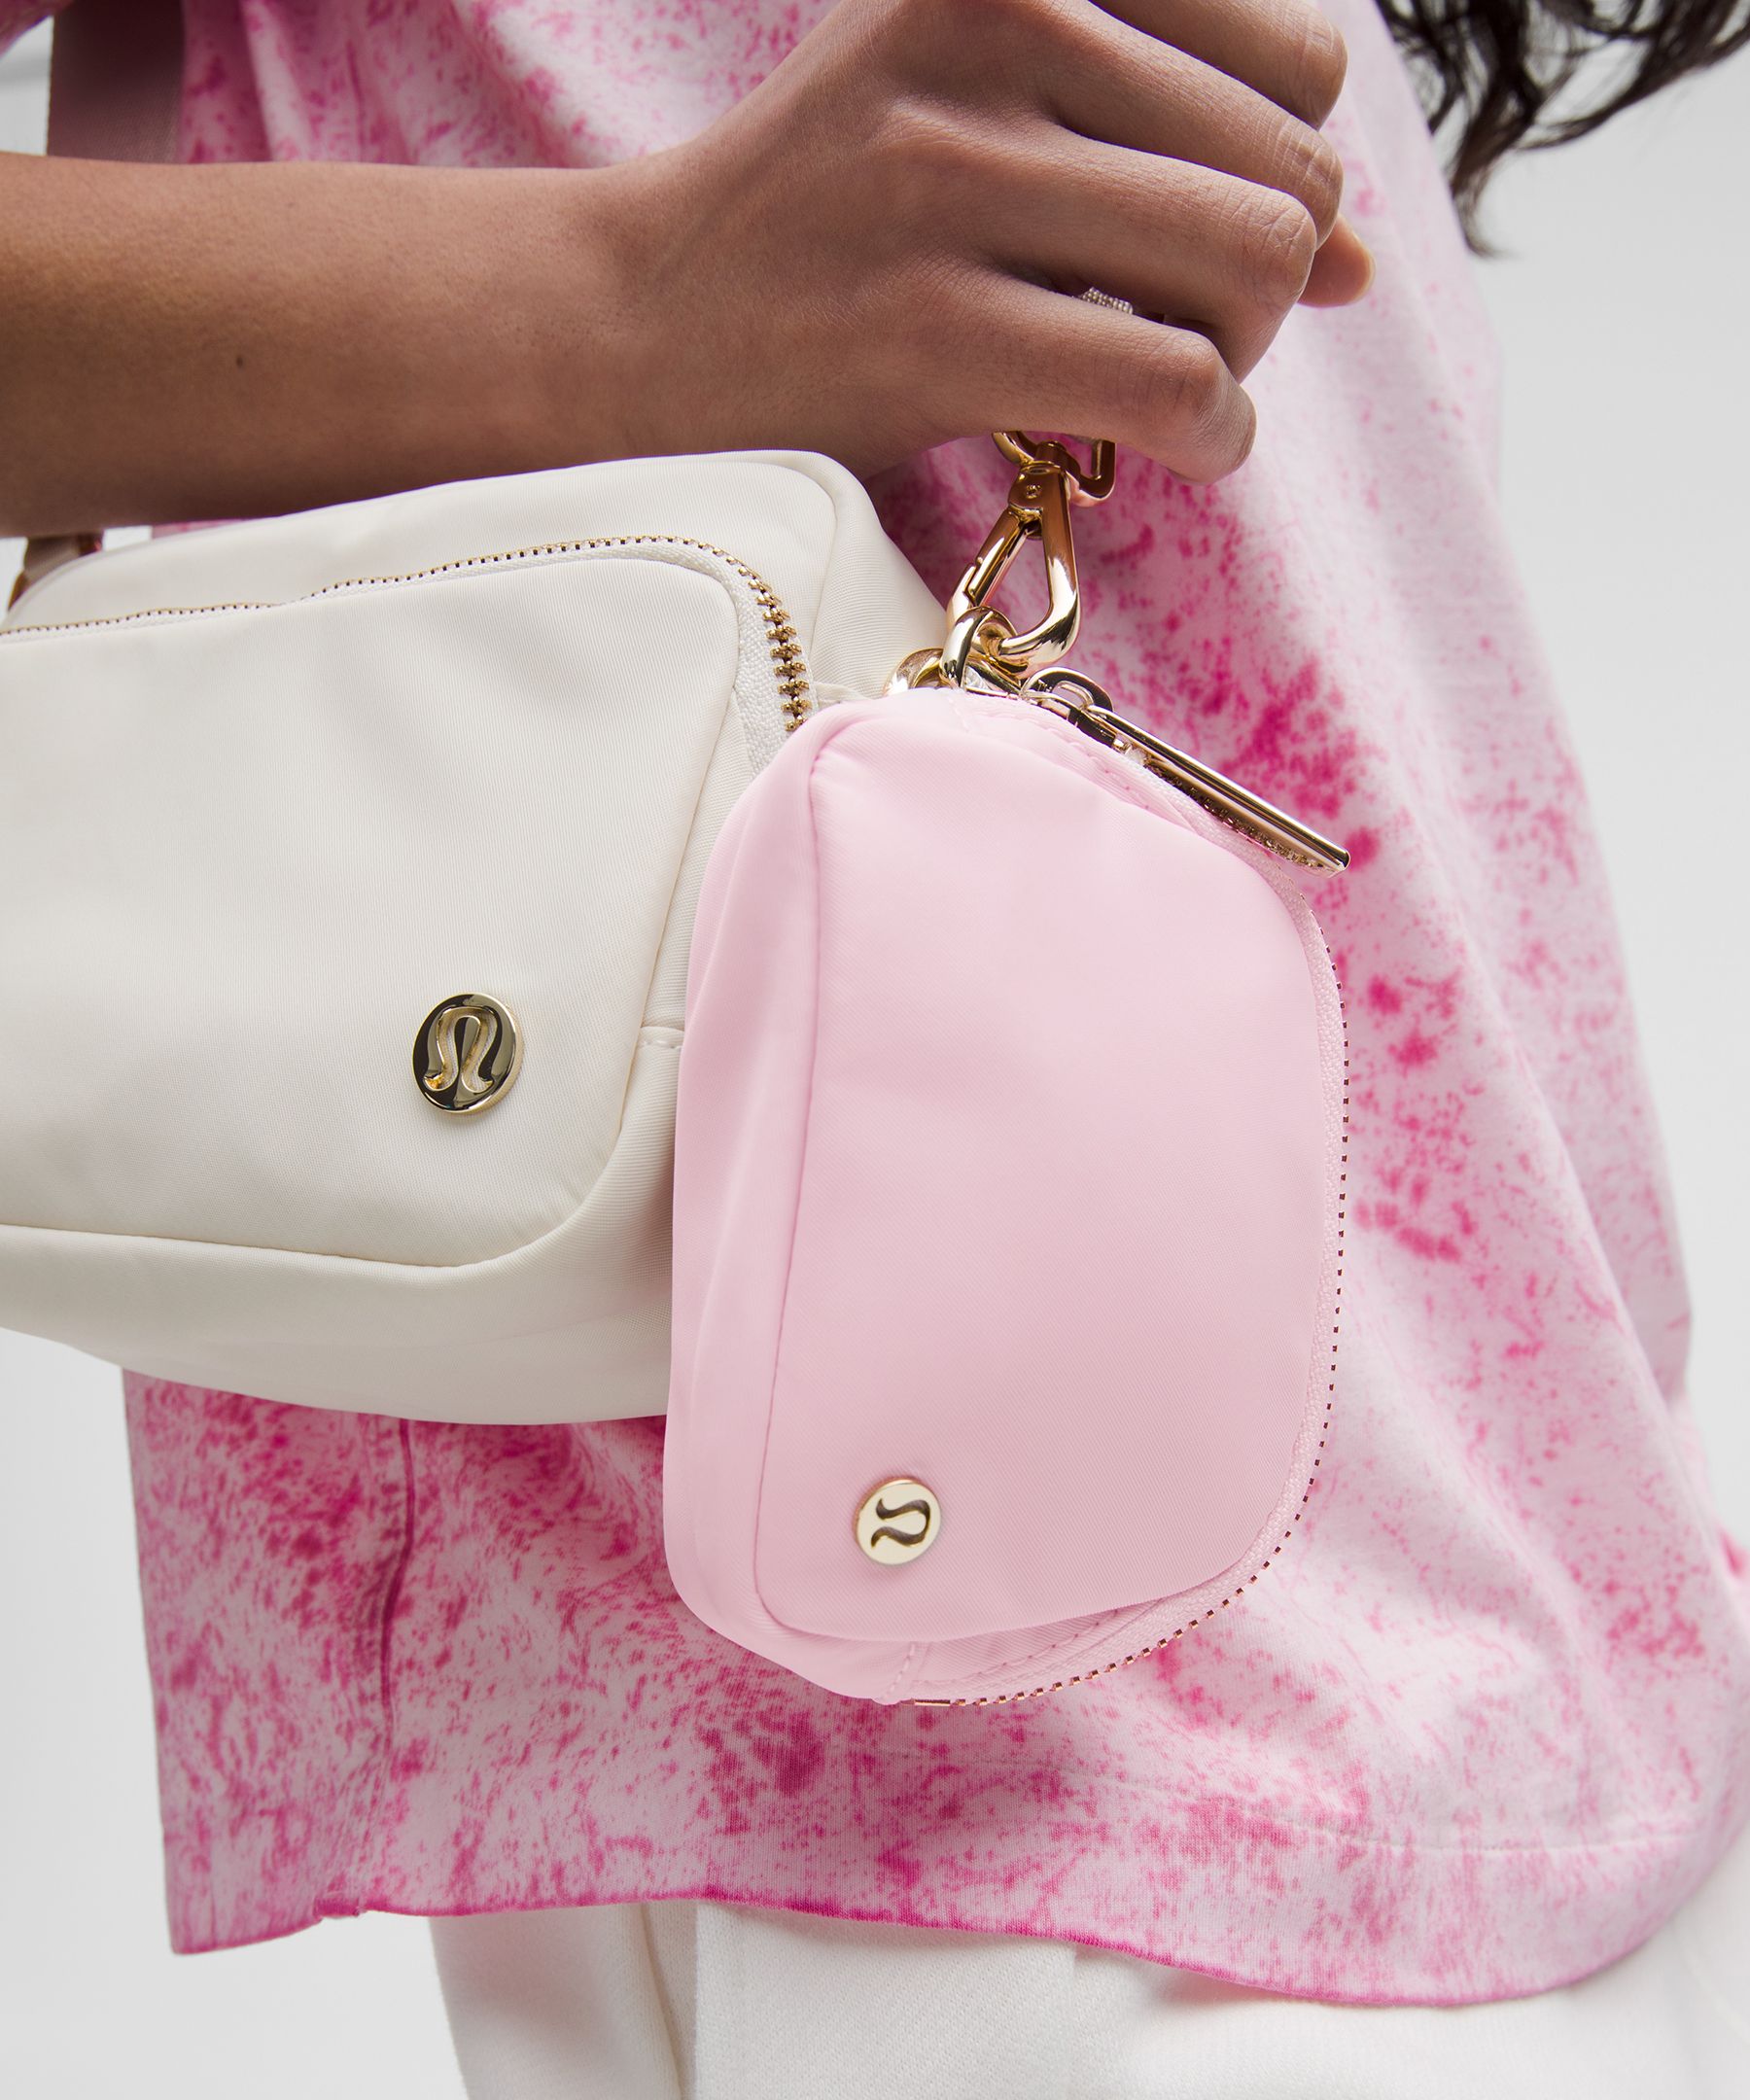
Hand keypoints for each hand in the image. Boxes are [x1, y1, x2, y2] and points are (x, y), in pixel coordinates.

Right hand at [607, 0, 1372, 482]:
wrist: (638, 320)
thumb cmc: (833, 219)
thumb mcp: (985, 111)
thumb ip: (1172, 149)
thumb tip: (1367, 262)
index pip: (1298, 57)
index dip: (1281, 170)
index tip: (1200, 226)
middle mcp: (994, 25)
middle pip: (1290, 174)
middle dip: (1265, 280)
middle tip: (1181, 326)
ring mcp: (956, 175)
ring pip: (1252, 269)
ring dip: (1241, 358)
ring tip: (1171, 382)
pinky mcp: (933, 326)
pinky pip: (1176, 384)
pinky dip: (1210, 436)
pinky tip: (1170, 446)